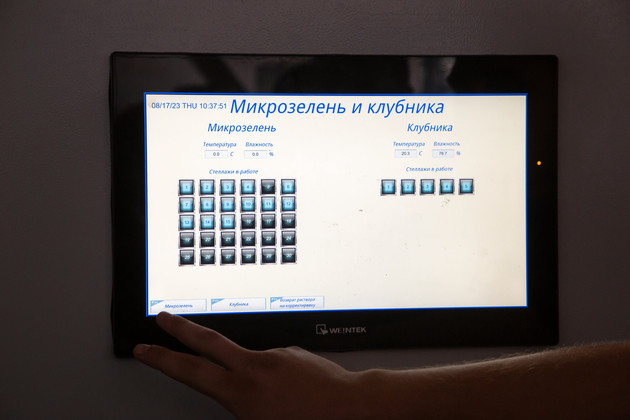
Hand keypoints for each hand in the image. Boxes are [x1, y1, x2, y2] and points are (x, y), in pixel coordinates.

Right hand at [134, 312, 361, 419]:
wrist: (352, 407)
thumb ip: (241, 411)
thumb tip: (234, 403)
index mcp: (242, 392)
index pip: (192, 371)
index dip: (163, 360)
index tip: (144, 348)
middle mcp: (255, 368)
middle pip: (208, 341)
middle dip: (181, 328)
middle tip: (162, 317)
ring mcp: (275, 356)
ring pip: (249, 361)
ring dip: (250, 376)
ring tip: (280, 404)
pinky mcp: (293, 351)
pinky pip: (275, 364)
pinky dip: (275, 378)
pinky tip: (293, 395)